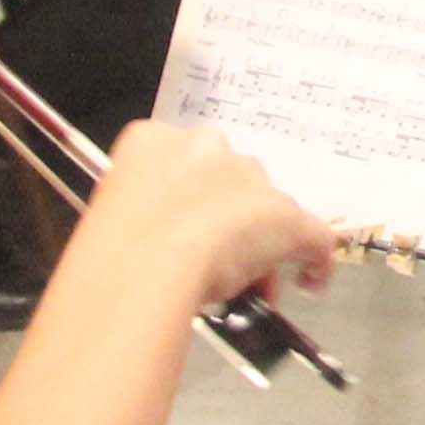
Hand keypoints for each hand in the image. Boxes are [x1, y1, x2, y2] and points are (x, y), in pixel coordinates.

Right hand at [71, 117, 337, 310]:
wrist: (145, 265)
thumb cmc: (113, 251)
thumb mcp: (111, 216)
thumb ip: (138, 211)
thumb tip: (149, 239)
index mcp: (154, 141)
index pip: (179, 162)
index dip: (188, 199)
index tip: (185, 227)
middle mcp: (207, 148)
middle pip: (229, 181)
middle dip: (227, 219)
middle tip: (216, 260)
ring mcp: (250, 179)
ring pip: (264, 207)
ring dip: (260, 239)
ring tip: (248, 283)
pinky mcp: (285, 215)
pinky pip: (310, 235)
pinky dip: (314, 259)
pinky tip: (310, 280)